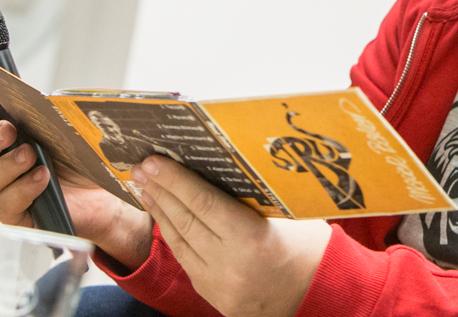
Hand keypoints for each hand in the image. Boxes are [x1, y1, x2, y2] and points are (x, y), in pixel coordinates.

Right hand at [0, 102, 153, 268]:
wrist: (104, 190)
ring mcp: (3, 188)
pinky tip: (41, 177)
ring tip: (31, 155)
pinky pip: (5, 204)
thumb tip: (49, 100)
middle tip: (9, 131)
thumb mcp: (70, 126)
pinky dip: (23, 188)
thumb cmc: (81, 156)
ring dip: (8, 164)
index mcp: (4, 133)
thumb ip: (54, 110)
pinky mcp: (16, 213)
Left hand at [132, 156, 331, 316]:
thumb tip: (223, 165)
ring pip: (179, 241)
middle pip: (185, 220)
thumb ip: (255, 197)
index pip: (203, 203)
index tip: (156, 161)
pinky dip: (173, 235)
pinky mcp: (211, 293)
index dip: (176, 180)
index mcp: (252, 239)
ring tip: (145, 187)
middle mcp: (230, 263)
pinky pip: (186, 259)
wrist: (316, 296)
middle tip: (141, 167)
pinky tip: (164, 218)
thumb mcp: (289, 216)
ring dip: (160, 212)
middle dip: (161, 191)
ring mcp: (217, 282)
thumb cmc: (310, 249)